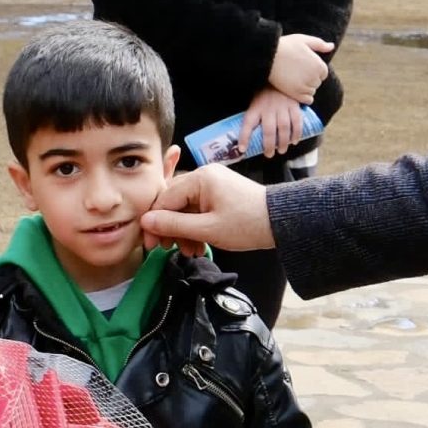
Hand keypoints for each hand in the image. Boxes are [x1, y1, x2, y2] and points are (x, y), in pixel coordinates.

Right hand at [140, 164, 276, 254]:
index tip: (151, 245)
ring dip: (184, 231)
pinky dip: (196, 227)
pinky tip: (199, 245)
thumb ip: (174, 224)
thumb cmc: (247, 224)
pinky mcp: (219, 194)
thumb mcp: (207, 229)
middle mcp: (204, 176)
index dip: (154, 223)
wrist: (282, 223)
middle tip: (170, 250)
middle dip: (171, 229)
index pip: (164, 199)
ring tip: (191, 252)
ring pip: (185, 209)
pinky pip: (198, 210)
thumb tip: (146, 221)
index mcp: (200, 178)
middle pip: (173, 203)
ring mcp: (212, 185)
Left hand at [243, 88, 307, 161]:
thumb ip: (253, 116)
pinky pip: (296, 121)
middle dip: (269, 146)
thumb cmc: (265, 93)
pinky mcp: (294, 105)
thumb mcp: (254, 102)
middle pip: (268, 130)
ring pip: (283, 128)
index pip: (247, 123)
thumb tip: (246, 137)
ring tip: (282, 150)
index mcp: (255, 107)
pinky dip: (296, 133)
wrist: (279, 75)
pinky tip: (294, 141)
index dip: (244, 137)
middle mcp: (268, 108)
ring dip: (283, 142)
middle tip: (269, 155)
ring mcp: (282, 106)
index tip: (242, 149)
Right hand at [269, 33, 334, 102]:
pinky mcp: (296, 94)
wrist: (268, 56)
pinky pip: (307, 100)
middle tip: (296, 72)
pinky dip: (303, 97)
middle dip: (309, 79)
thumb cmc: (285, 45)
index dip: (313, 70)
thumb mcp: (304, 40)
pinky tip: (295, 90)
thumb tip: (331, 46)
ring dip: (305, 88)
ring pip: (311, 91)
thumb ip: (319, 44)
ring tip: (293, 79)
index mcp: (320, 65)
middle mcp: (315, 77)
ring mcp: (306, 86)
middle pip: (317, 83)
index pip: (322, 73)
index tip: (302, 66)